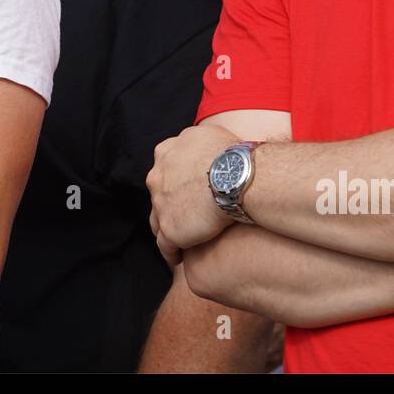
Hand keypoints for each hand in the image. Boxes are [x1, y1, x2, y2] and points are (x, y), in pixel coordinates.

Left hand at [148, 124, 239, 265]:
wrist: (236, 177)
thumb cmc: (232, 155)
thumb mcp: (211, 135)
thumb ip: (200, 142)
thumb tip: (208, 146)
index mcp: (165, 153)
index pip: (165, 170)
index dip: (175, 181)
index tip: (186, 190)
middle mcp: (157, 177)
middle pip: (158, 195)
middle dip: (169, 205)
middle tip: (185, 216)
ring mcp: (160, 203)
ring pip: (158, 222)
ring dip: (168, 230)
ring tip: (181, 240)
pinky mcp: (169, 228)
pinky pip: (165, 246)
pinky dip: (171, 253)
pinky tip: (179, 257)